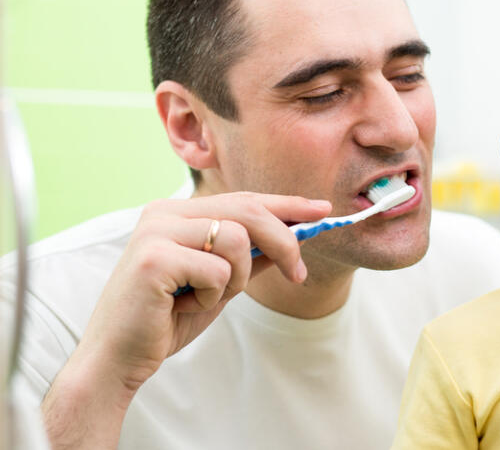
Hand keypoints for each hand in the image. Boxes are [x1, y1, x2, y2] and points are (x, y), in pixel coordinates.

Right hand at [69, 192, 330, 392]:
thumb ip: (251, 256)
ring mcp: (155, 232)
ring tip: (210, 296)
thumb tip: (297, 235)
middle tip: (299, 274)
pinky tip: (185, 305)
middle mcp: (163, 212)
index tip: (322, 211)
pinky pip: (217, 270)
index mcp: (177, 212)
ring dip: (238, 277)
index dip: (287, 205)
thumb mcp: (221, 283)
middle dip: (284, 241)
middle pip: (247, 210)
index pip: (244, 199)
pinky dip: (214, 295)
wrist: (119, 358)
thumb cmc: (168, 319)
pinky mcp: (153, 258)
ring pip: (236, 239)